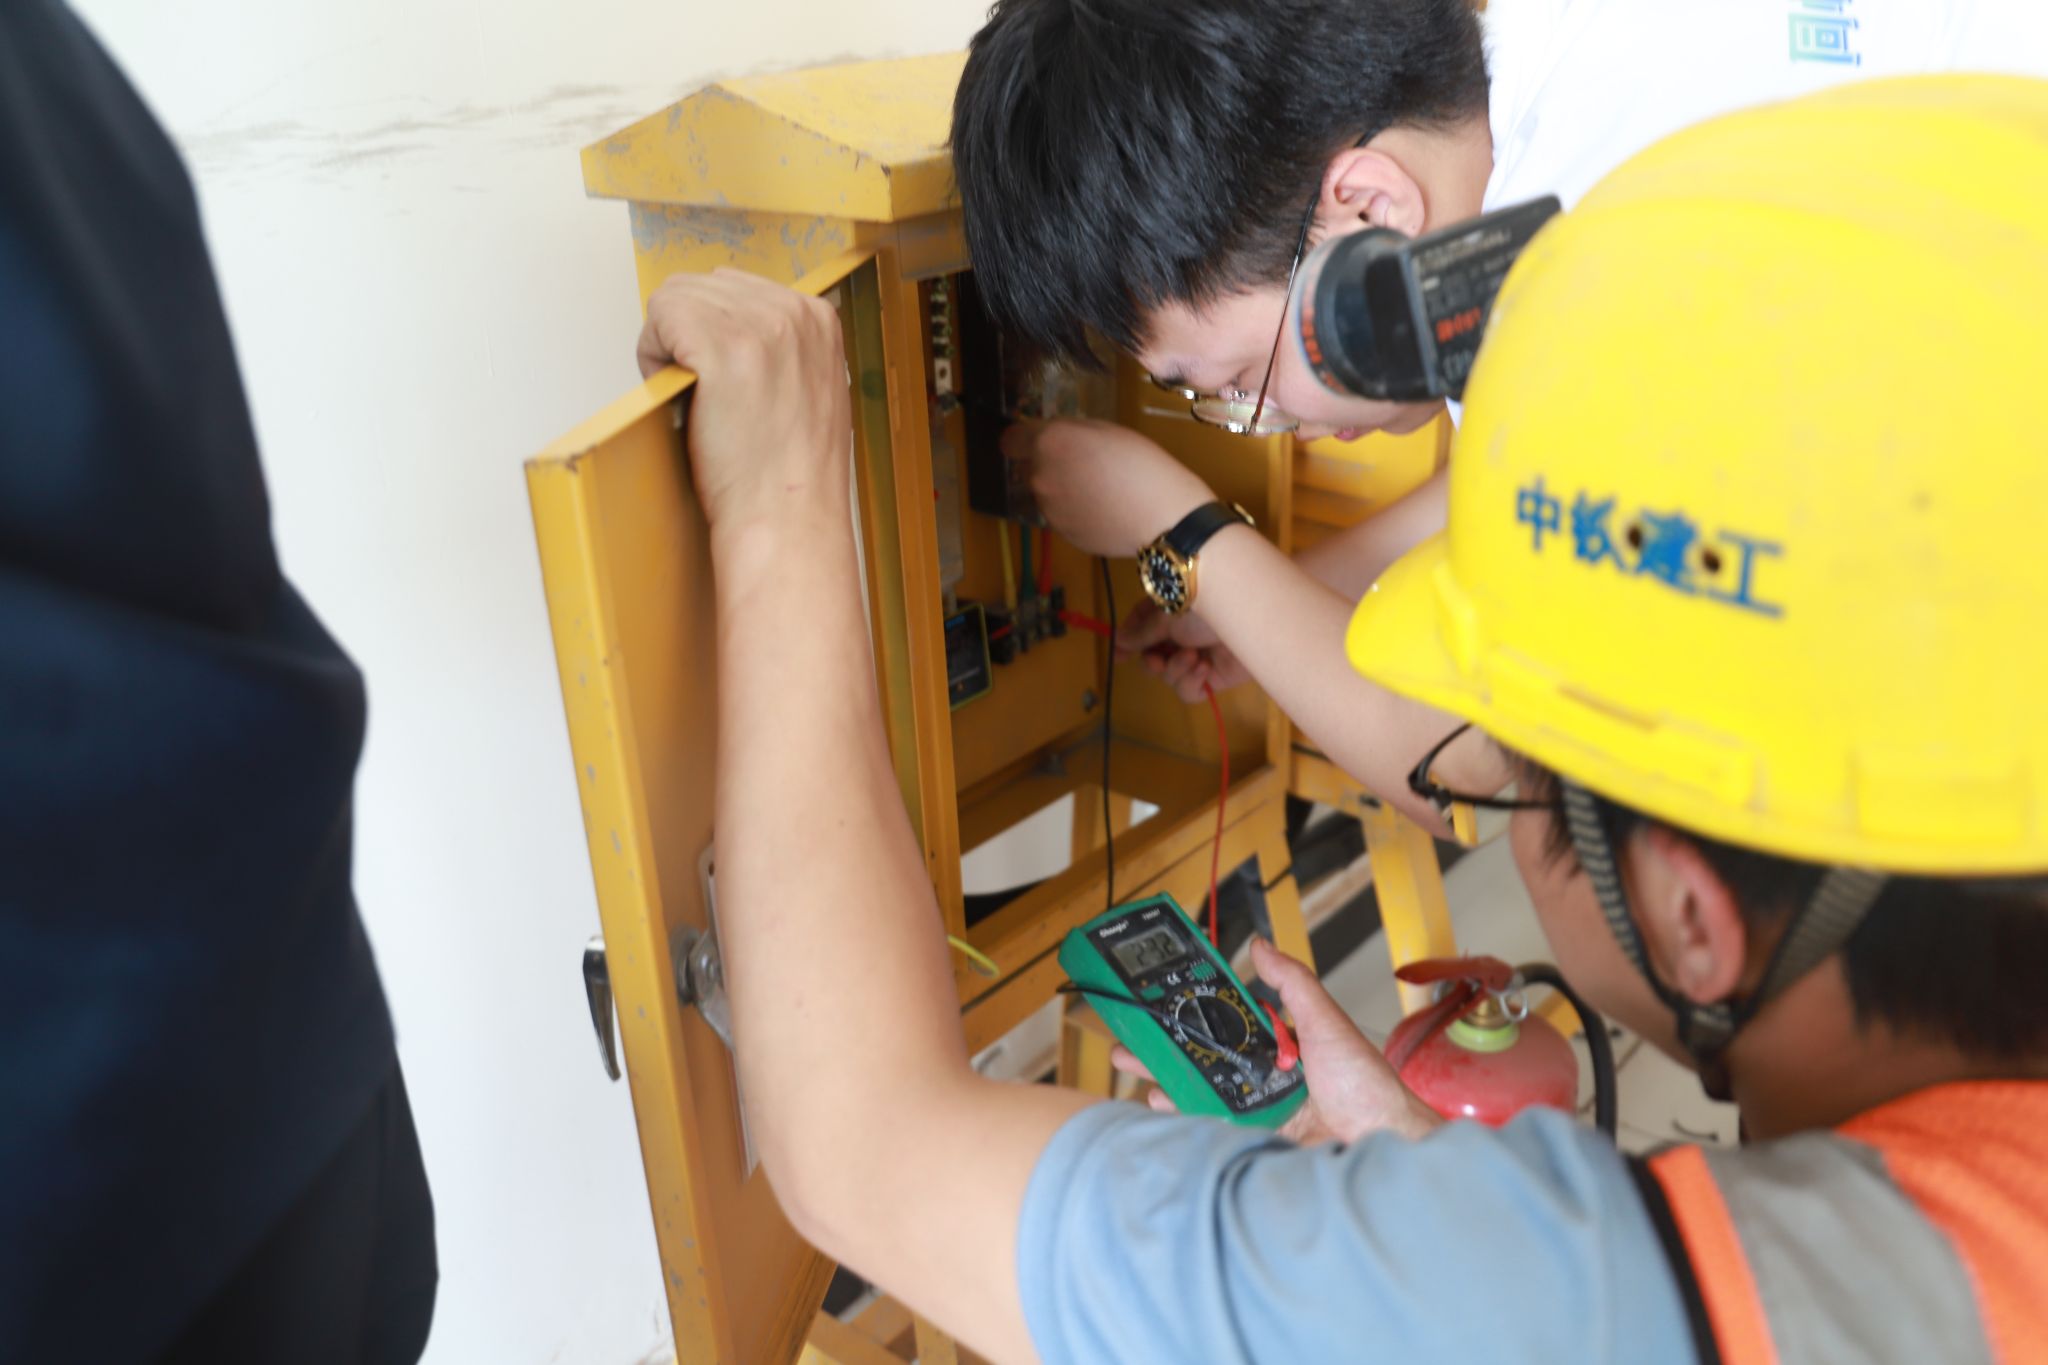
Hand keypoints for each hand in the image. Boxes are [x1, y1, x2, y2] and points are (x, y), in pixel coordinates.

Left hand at [636, 268, 849, 531]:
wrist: (788, 519)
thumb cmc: (792, 474)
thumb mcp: (812, 390)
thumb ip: (786, 349)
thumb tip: (735, 331)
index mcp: (819, 318)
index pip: (735, 287)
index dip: (711, 330)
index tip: (720, 377)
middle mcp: (794, 312)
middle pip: (702, 286)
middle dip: (686, 332)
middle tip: (698, 391)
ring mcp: (760, 326)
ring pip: (674, 297)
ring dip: (667, 344)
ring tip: (692, 396)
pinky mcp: (723, 348)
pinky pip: (659, 316)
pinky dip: (653, 355)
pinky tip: (678, 394)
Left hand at [1001, 418, 1212, 556]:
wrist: (1162, 517)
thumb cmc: (1143, 464)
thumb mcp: (1107, 431)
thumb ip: (1073, 433)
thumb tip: (1058, 441)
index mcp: (1050, 443)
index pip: (1011, 440)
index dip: (1024, 440)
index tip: (1039, 442)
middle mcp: (1040, 476)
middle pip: (1032, 467)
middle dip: (1051, 465)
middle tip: (1087, 467)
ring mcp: (1048, 509)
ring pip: (1046, 494)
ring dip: (1062, 490)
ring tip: (1099, 493)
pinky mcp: (1061, 534)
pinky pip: (1061, 516)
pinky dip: (1074, 513)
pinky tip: (1103, 512)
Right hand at [1111, 939, 1441, 1144]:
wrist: (1382, 1141)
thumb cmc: (1364, 1084)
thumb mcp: (1325, 1020)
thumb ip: (1292, 982)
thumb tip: (1261, 944)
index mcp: (1284, 1041)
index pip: (1229, 1022)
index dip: (1195, 1014)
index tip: (1164, 1005)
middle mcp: (1270, 1073)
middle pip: (1209, 1058)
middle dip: (1169, 1049)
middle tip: (1132, 1042)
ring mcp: (1263, 1107)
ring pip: (1207, 1091)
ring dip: (1170, 1081)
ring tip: (1137, 1072)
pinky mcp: (1260, 1139)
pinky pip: (1217, 1125)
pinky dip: (1188, 1116)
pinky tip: (1162, 1108)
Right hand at [1117, 601, 1253, 703]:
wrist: (1252, 618)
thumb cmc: (1207, 606)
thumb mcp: (1169, 616)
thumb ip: (1143, 632)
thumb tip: (1118, 639)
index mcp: (1170, 612)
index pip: (1141, 628)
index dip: (1128, 642)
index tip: (1118, 655)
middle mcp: (1182, 635)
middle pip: (1152, 657)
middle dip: (1152, 661)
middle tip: (1156, 659)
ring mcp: (1198, 656)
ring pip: (1168, 676)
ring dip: (1175, 668)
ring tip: (1193, 656)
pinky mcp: (1214, 678)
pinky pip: (1189, 691)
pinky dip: (1191, 681)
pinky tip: (1204, 667)